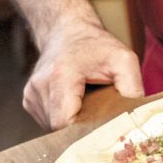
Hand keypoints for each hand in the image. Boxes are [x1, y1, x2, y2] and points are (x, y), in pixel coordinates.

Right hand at [22, 20, 143, 129]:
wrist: (68, 31)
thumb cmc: (96, 46)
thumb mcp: (123, 59)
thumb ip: (132, 88)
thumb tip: (135, 118)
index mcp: (60, 76)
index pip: (64, 123)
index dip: (85, 131)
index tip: (102, 126)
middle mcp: (39, 86)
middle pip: (59, 128)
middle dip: (81, 127)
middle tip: (99, 115)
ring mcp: (30, 94)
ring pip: (52, 128)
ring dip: (72, 122)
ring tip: (85, 103)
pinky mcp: (28, 100)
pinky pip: (47, 121)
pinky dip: (63, 117)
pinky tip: (73, 102)